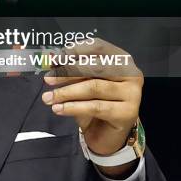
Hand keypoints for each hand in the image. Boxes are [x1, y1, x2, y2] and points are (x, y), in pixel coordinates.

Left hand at [41, 38, 142, 176]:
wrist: (106, 133)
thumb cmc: (94, 101)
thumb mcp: (80, 82)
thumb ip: (69, 68)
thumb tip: (51, 57)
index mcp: (121, 59)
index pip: (97, 47)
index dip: (74, 51)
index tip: (54, 59)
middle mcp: (131, 73)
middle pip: (95, 67)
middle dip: (67, 72)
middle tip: (48, 79)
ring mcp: (132, 94)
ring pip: (94, 87)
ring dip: (66, 92)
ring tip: (48, 98)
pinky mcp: (127, 113)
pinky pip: (95, 107)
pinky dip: (73, 107)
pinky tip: (59, 109)